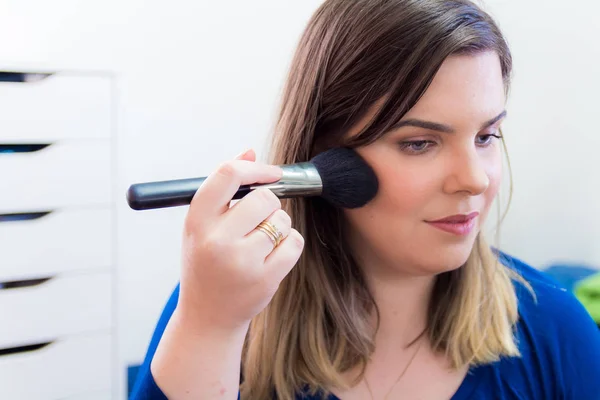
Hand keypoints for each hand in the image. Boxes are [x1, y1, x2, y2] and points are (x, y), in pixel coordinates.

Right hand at [177, 149, 304, 332]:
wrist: (207, 316)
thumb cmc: (206, 263)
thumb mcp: (202, 225)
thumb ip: (223, 189)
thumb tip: (250, 151)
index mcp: (196, 221)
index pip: (228, 175)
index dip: (255, 168)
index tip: (271, 173)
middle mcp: (217, 240)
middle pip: (264, 197)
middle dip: (269, 204)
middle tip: (258, 220)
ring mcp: (242, 262)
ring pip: (282, 220)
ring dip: (279, 226)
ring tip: (260, 243)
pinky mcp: (265, 279)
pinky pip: (294, 242)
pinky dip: (289, 244)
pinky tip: (272, 256)